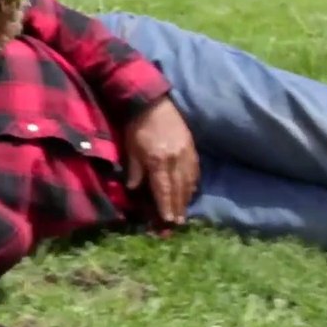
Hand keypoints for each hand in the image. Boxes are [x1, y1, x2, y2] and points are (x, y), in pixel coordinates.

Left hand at [124, 96, 198, 224]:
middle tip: (178, 223)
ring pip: (189, 181)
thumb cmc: (138, 126)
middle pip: (178, 188)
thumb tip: (134, 189)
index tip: (168, 220)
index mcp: (158, 160)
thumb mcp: (131, 148)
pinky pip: (195, 170)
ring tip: (185, 213)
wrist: (153, 103)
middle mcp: (175, 159)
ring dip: (187, 199)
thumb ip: (134, 169)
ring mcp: (186, 154)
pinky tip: (191, 191)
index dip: (166, 205)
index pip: (163, 188)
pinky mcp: (192, 147)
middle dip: (178, 207)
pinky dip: (193, 183)